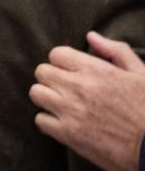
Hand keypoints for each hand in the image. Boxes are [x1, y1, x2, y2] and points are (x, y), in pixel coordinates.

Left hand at [30, 31, 144, 170]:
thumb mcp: (141, 74)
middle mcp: (78, 88)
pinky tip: (65, 123)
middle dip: (53, 78)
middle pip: (42, 72)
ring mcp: (70, 111)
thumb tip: (91, 36)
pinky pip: (40, 120)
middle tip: (66, 88)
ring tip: (62, 104)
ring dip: (47, 98)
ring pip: (36, 94)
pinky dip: (49, 121)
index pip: (57, 54)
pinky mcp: (67, 134)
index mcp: (96, 70)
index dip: (64, 62)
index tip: (72, 71)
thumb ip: (116, 51)